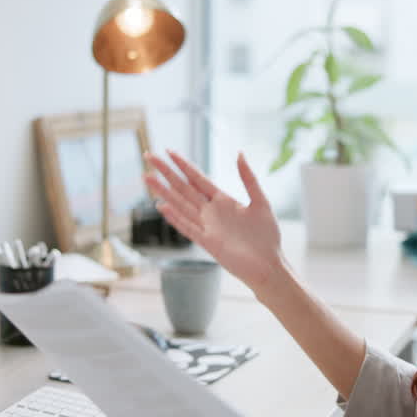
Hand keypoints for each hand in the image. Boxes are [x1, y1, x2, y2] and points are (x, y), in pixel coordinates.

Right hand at [145, 150, 285, 293]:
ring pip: (180, 205)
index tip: (169, 151)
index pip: (198, 178)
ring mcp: (207, 227)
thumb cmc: (267, 236)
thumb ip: (249, 179)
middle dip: (166, 172)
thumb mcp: (261, 202)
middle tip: (149, 156)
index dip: (183, 165)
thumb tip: (239, 153)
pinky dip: (174, 217)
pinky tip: (162, 206)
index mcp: (224, 201)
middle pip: (184, 188)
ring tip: (147, 178)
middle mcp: (211, 212)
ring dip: (164, 191)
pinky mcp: (207, 242)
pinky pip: (187, 227)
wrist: (269, 265)